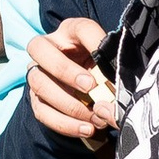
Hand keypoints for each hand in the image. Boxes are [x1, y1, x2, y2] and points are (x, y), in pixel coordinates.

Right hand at [27, 17, 117, 151]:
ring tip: (97, 118)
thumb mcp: (112, 64)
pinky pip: (42, 112)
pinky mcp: (37, 99)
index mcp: (71, 32)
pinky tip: (87, 129)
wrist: (92, 91)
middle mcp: (48, 48)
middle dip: (64, 70)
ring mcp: (37, 73)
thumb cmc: (104, 71)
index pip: (80, 28)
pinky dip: (66, 124)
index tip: (110, 63)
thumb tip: (122, 90)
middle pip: (38, 49)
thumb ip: (116, 69)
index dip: (95, 43)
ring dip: (69, 104)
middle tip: (91, 87)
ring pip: (38, 83)